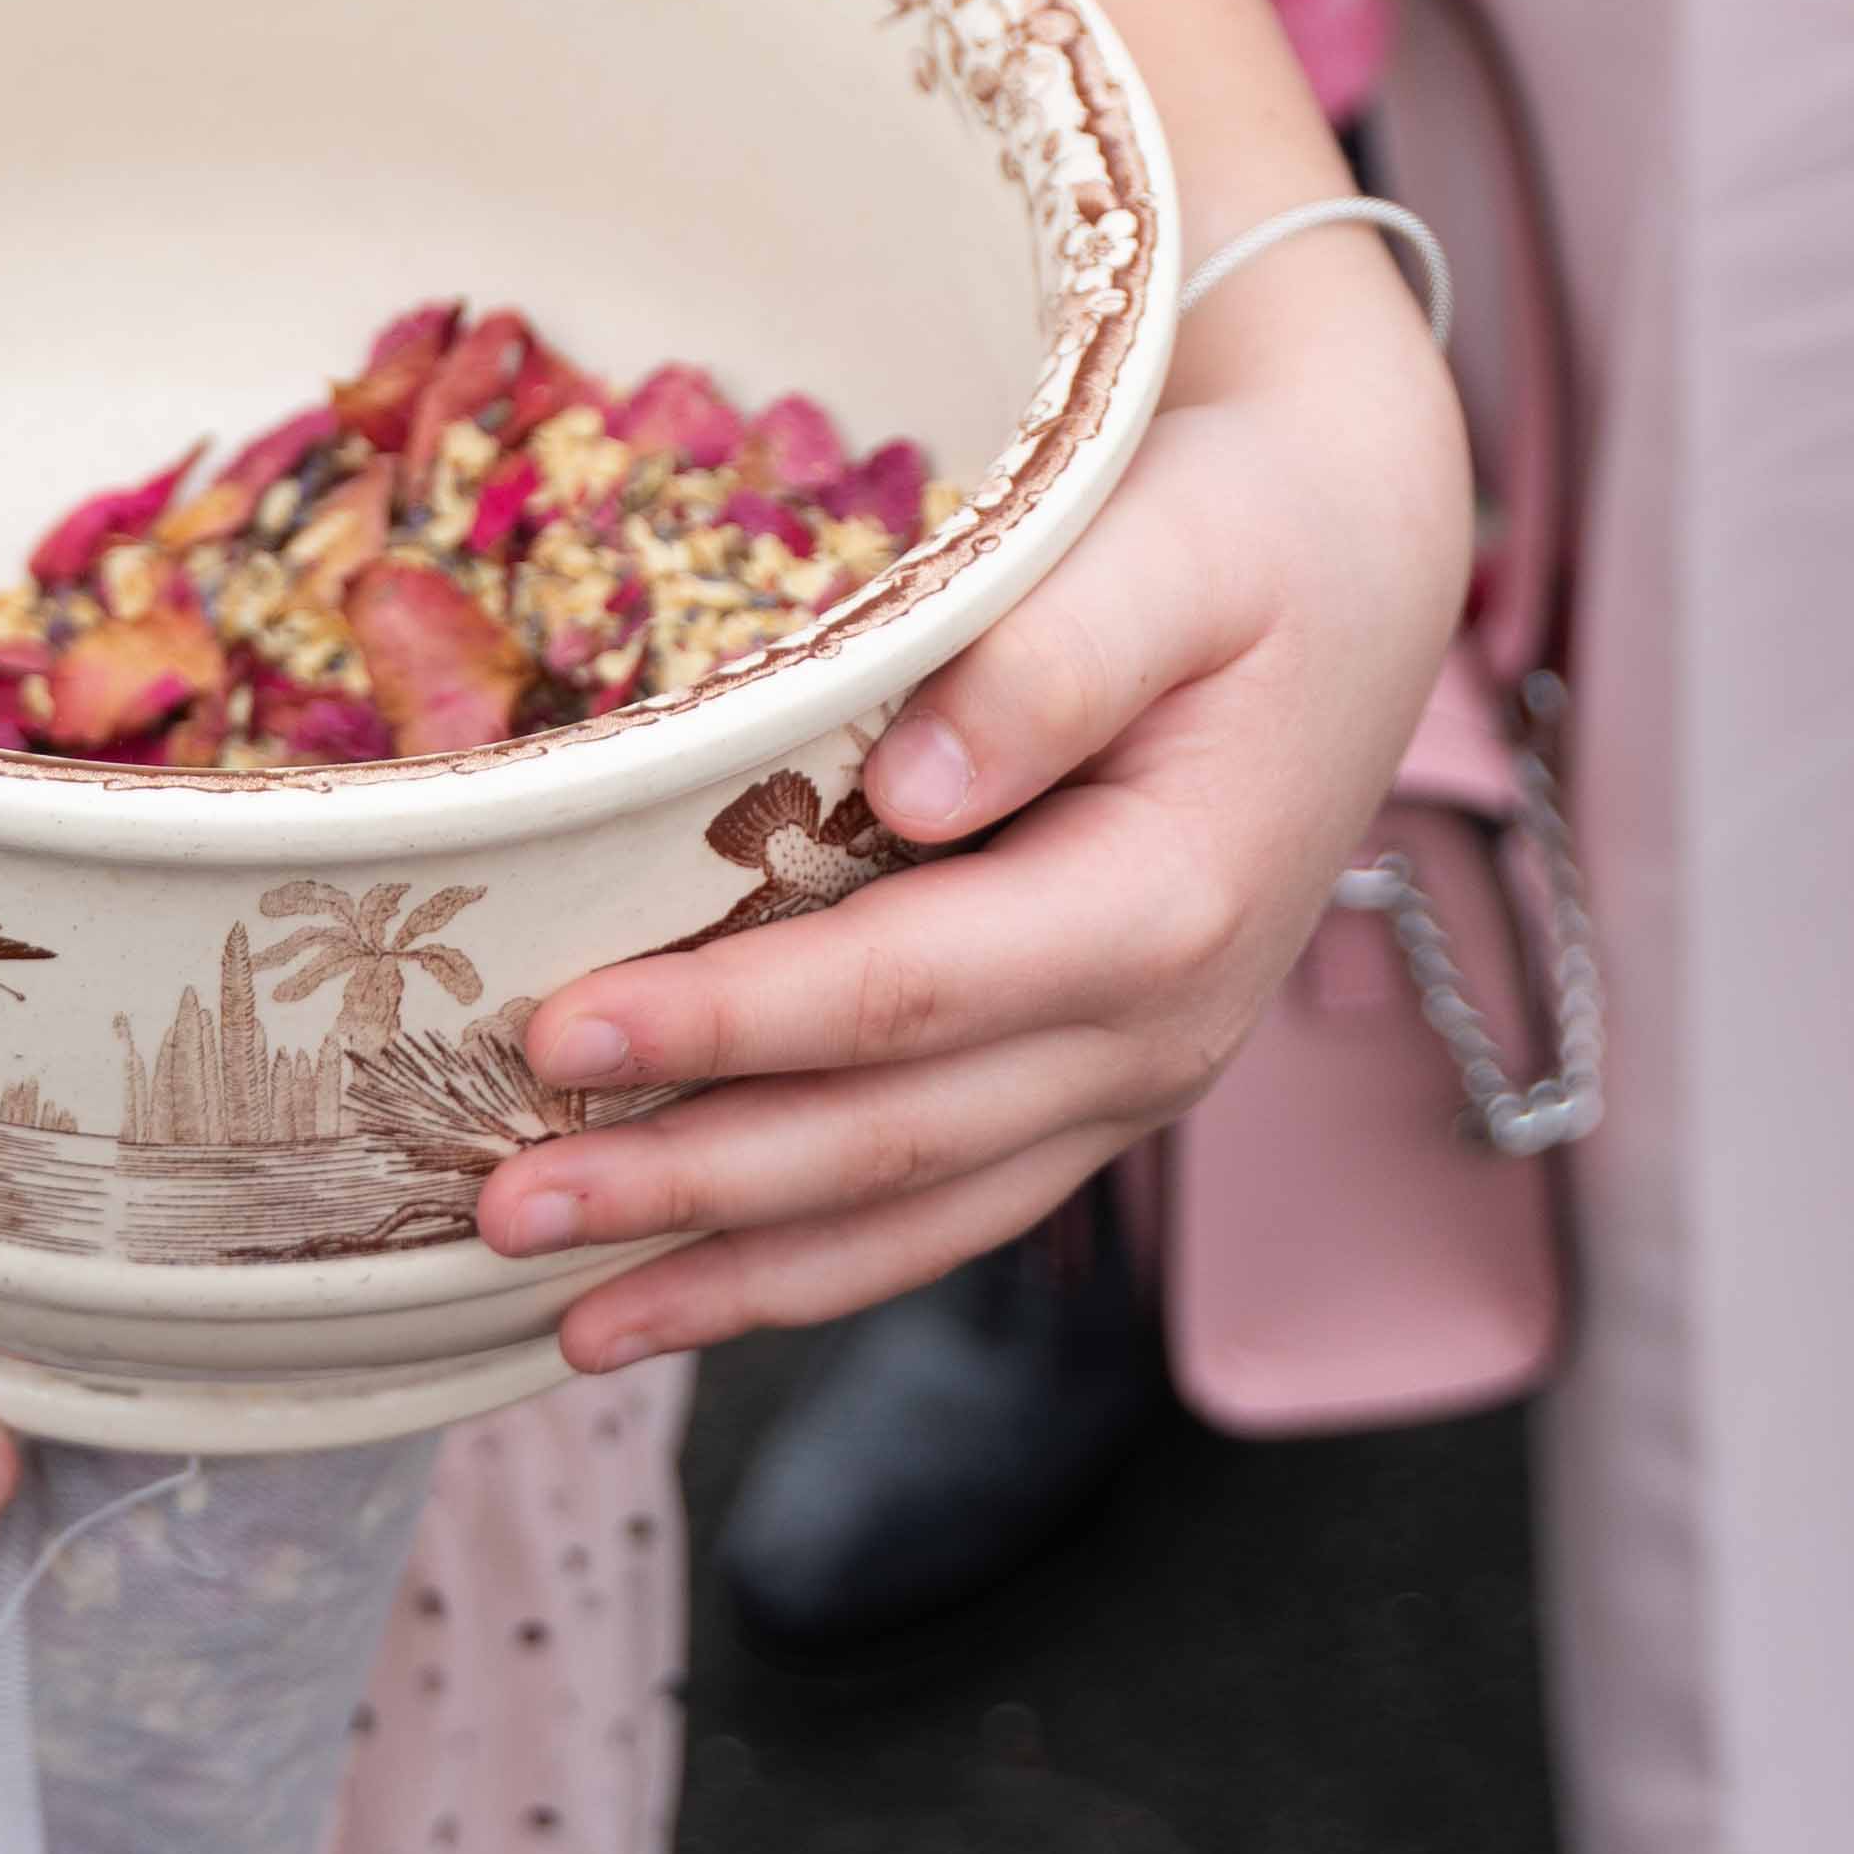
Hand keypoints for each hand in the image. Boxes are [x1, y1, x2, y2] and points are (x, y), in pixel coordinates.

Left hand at [472, 247, 1471, 1356]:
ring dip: (734, 1275)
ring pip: (917, 1219)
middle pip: (892, 1142)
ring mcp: (1133, 1080)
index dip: (733, 1026)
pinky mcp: (1096, 1086)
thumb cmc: (1242, 532)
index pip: (910, 993)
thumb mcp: (1176, 549)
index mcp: (1169, 905)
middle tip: (497, 1209)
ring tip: (562, 1321)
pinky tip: (684, 1291)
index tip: (562, 1033)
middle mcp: (1164, 1032)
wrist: (1356, 564)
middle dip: (687, 1188)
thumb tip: (918, 789)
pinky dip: (811, 1263)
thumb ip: (1055, 658)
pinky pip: (945, 1206)